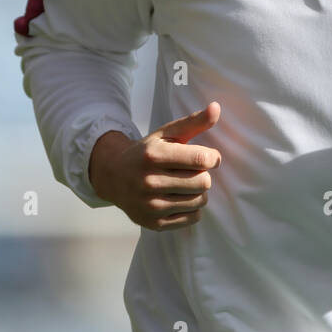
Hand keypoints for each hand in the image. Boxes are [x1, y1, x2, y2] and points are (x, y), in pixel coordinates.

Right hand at [88, 103, 222, 230]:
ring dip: (199, 192)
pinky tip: (180, 198)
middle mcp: (149, 181)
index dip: (212, 158)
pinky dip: (192, 208)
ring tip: (186, 184)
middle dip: (204, 175)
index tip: (208, 157)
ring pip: (200, 201)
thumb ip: (193, 122)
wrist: (114, 177)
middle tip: (193, 171)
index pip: (201, 159)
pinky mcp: (154, 223)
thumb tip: (216, 107)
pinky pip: (193, 218)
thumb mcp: (166, 134)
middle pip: (203, 182)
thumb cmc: (147, 153)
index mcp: (153, 155)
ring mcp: (151, 205)